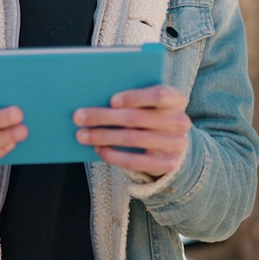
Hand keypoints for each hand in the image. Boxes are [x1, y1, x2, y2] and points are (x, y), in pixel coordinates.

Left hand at [73, 85, 190, 177]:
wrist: (173, 143)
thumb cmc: (152, 114)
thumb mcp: (149, 102)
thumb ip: (132, 97)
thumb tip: (94, 97)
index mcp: (176, 99)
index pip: (159, 95)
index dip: (135, 97)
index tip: (111, 100)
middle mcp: (179, 121)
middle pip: (136, 118)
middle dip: (103, 117)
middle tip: (79, 117)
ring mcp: (175, 144)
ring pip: (132, 139)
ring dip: (103, 136)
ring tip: (82, 135)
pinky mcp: (167, 164)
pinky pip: (135, 161)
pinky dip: (113, 155)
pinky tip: (98, 149)